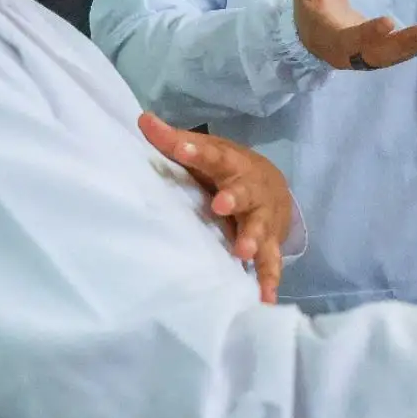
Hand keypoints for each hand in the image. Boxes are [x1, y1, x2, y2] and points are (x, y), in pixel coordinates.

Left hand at [139, 114, 292, 303]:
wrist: (274, 187)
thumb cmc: (229, 170)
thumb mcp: (207, 152)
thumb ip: (175, 141)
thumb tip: (142, 119)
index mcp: (232, 164)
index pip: (214, 154)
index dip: (196, 151)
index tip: (179, 147)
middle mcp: (251, 189)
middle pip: (245, 192)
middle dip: (234, 198)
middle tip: (221, 206)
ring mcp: (263, 218)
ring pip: (261, 227)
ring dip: (253, 239)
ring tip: (242, 252)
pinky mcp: (270, 243)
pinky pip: (271, 262)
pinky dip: (269, 280)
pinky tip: (265, 298)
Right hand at [290, 0, 416, 70]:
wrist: (315, 36)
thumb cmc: (312, 8)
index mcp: (333, 38)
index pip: (351, 38)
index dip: (369, 33)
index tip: (389, 22)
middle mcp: (353, 53)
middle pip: (381, 53)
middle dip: (405, 43)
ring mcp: (370, 55)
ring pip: (397, 54)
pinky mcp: (383, 52)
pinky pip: (404, 51)